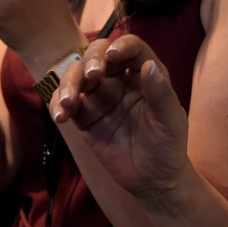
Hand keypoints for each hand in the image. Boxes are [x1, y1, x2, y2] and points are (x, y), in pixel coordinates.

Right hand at [52, 35, 192, 212]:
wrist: (153, 180)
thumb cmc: (168, 146)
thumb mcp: (170, 120)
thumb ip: (160, 93)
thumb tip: (149, 65)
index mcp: (143, 74)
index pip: (131, 48)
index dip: (122, 45)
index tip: (112, 55)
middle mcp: (118, 79)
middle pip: (97, 54)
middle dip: (91, 60)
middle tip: (92, 76)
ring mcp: (98, 96)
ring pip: (76, 75)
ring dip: (69, 82)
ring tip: (69, 103)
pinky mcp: (83, 116)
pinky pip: (64, 103)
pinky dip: (57, 104)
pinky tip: (61, 117)